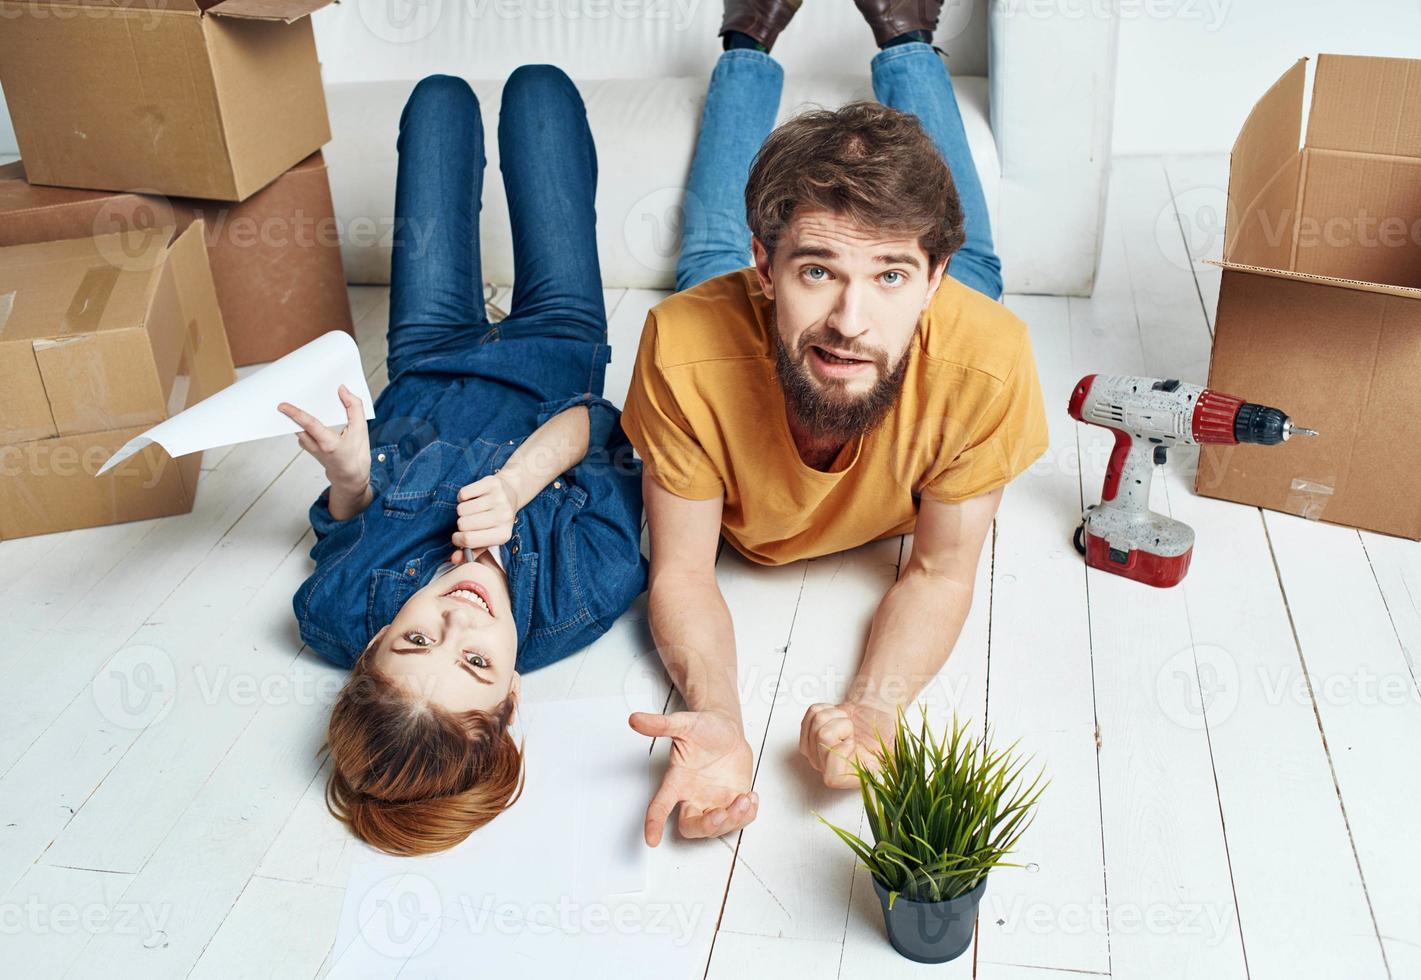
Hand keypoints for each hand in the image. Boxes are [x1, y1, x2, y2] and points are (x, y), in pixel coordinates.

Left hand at [278, 385, 369, 497]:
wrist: (350, 478)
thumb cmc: (356, 457)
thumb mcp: (362, 430)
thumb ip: (354, 408)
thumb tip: (343, 390)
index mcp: (329, 443)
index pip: (309, 425)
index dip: (295, 414)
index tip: (283, 406)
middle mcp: (316, 446)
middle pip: (299, 426)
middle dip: (292, 412)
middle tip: (288, 396)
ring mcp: (310, 448)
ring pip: (298, 430)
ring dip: (296, 418)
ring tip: (297, 402)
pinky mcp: (308, 447)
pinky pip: (302, 433)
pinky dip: (301, 423)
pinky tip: (307, 415)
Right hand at [452, 472, 516, 550]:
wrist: (511, 493)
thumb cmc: (494, 521)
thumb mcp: (487, 539)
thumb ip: (471, 552)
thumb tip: (454, 559)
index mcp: (503, 535)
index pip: (469, 540)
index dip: (457, 539)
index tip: (457, 537)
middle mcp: (504, 516)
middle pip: (463, 524)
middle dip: (461, 524)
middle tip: (469, 521)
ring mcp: (499, 499)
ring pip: (461, 509)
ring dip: (462, 510)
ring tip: (472, 510)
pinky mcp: (492, 484)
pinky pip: (463, 494)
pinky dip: (463, 497)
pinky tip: (473, 498)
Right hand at [629, 709, 756, 845]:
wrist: (727, 728)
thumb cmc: (703, 728)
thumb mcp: (684, 723)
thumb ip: (660, 725)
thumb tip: (636, 720)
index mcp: (678, 781)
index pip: (660, 806)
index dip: (654, 823)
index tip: (651, 839)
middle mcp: (694, 795)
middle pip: (690, 827)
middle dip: (706, 827)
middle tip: (719, 813)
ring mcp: (714, 800)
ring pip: (716, 827)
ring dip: (732, 820)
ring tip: (743, 799)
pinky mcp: (733, 800)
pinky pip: (739, 820)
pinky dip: (747, 816)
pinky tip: (750, 798)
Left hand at [799, 701, 896, 789]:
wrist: (873, 717)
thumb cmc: (882, 734)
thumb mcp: (892, 752)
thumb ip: (890, 765)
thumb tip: (898, 775)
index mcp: (849, 778)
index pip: (831, 776)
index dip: (842, 751)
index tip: (854, 741)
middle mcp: (827, 768)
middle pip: (823, 738)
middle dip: (843, 724)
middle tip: (853, 730)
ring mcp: (814, 751)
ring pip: (816, 722)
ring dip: (837, 715)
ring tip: (847, 723)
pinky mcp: (807, 732)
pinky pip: (812, 712)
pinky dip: (828, 707)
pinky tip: (837, 717)